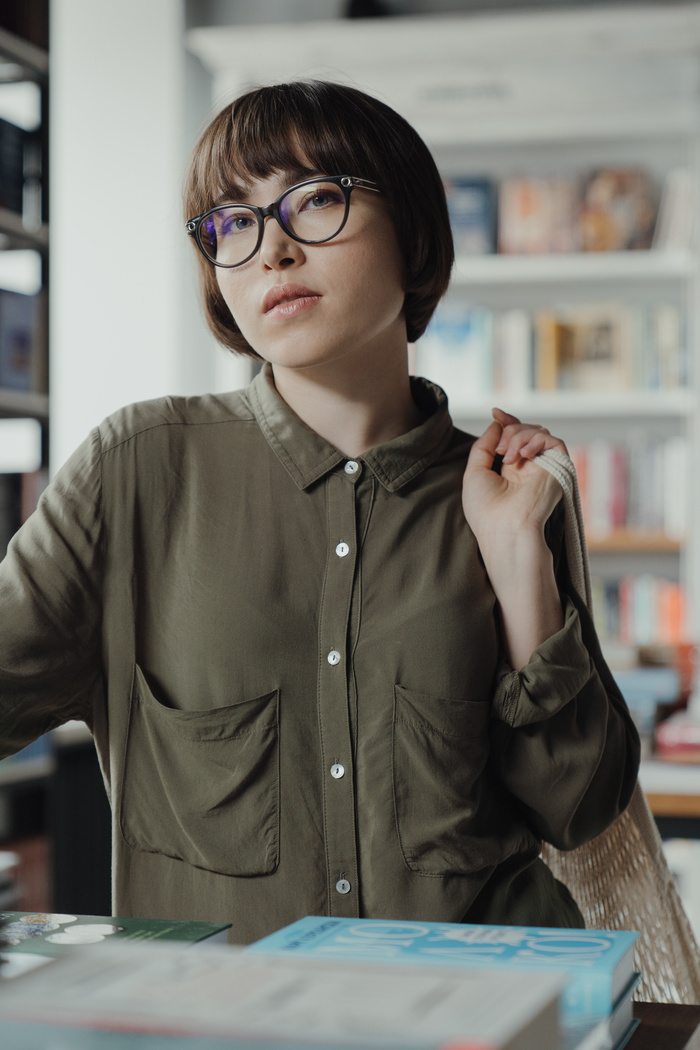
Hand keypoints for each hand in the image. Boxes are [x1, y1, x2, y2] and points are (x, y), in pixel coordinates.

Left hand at [462, 408, 566, 544]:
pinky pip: (553, 440)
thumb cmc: (486, 508)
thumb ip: (484, 445)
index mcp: (511, 469)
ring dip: (519, 437)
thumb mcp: (475, 471)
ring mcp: (544, 467)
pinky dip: (535, 441)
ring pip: (538, 431)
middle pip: (525, 429)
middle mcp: (529, 467)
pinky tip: (522, 456)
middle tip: (500, 452)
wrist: (504, 528)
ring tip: (509, 458)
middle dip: (510, 431)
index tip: (495, 412)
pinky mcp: (559, 469)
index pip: (514, 436)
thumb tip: (498, 422)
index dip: (506, 422)